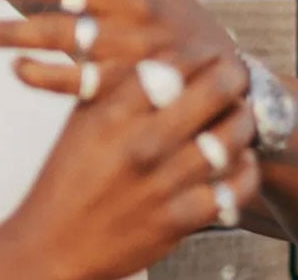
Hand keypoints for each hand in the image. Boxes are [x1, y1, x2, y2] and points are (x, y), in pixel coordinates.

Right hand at [0, 55, 258, 279]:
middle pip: (212, 91)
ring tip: (241, 114)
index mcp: (112, 114)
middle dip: (233, 76)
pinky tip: (239, 160)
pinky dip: (245, 170)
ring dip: (243, 121)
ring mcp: (164, 183)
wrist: (52, 245)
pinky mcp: (180, 220)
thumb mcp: (80, 124)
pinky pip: (235, 188)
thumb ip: (111, 88)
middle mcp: (141, 144)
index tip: (209, 51)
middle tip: (237, 73)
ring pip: (231, 138)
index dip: (199, 53)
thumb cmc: (66, 181)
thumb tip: (150, 56)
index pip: (173, 65)